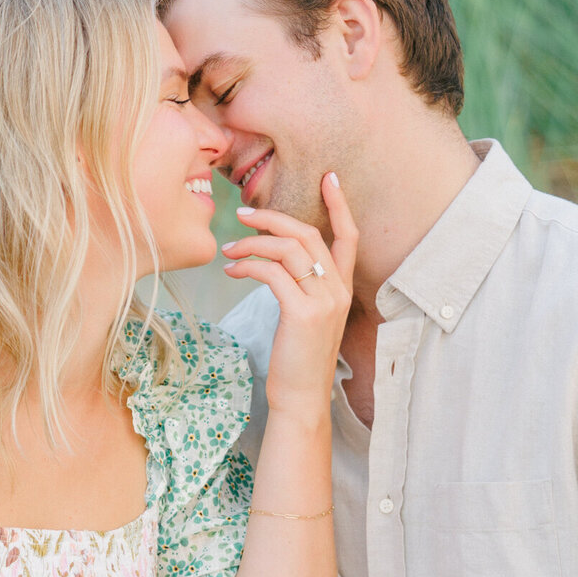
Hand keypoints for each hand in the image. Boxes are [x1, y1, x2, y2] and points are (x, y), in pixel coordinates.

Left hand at [221, 172, 355, 416]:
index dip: (340, 205)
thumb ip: (298, 287)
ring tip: (228, 250)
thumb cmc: (295, 359)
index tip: (329, 177)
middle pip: (309, 233)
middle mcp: (339, 290)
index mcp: (342, 288)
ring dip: (252, 242)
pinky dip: (247, 267)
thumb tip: (269, 260)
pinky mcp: (303, 313)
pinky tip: (231, 272)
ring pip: (288, 249)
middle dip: (272, 216)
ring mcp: (324, 301)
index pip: (348, 237)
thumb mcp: (303, 317)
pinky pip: (272, 273)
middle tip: (241, 212)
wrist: (300, 399)